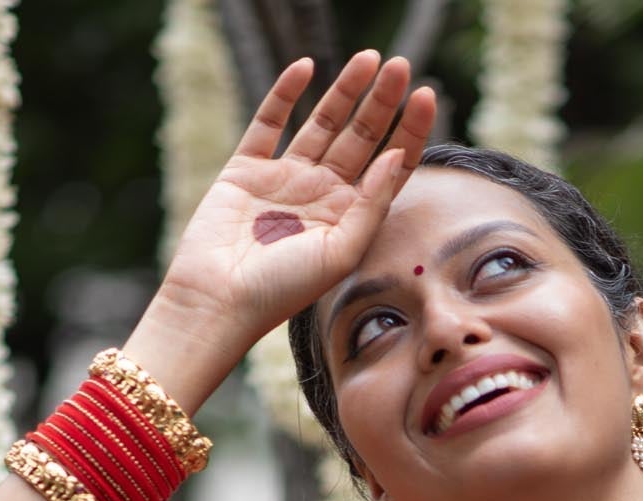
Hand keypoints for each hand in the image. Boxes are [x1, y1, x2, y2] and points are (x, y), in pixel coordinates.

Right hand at [157, 49, 435, 362]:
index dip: (408, 132)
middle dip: (381, 102)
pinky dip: (285, 93)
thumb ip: (371, 205)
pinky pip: (269, 122)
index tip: (424, 95)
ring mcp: (285, 180)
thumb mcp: (340, 253)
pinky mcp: (246, 169)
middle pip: (361, 138)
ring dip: (345, 91)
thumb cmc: (282, 290)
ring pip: (322, 124)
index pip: (388, 168)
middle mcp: (321, 196)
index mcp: (349, 220)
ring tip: (369, 59)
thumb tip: (398, 154)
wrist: (218, 300)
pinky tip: (306, 68)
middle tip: (400, 65)